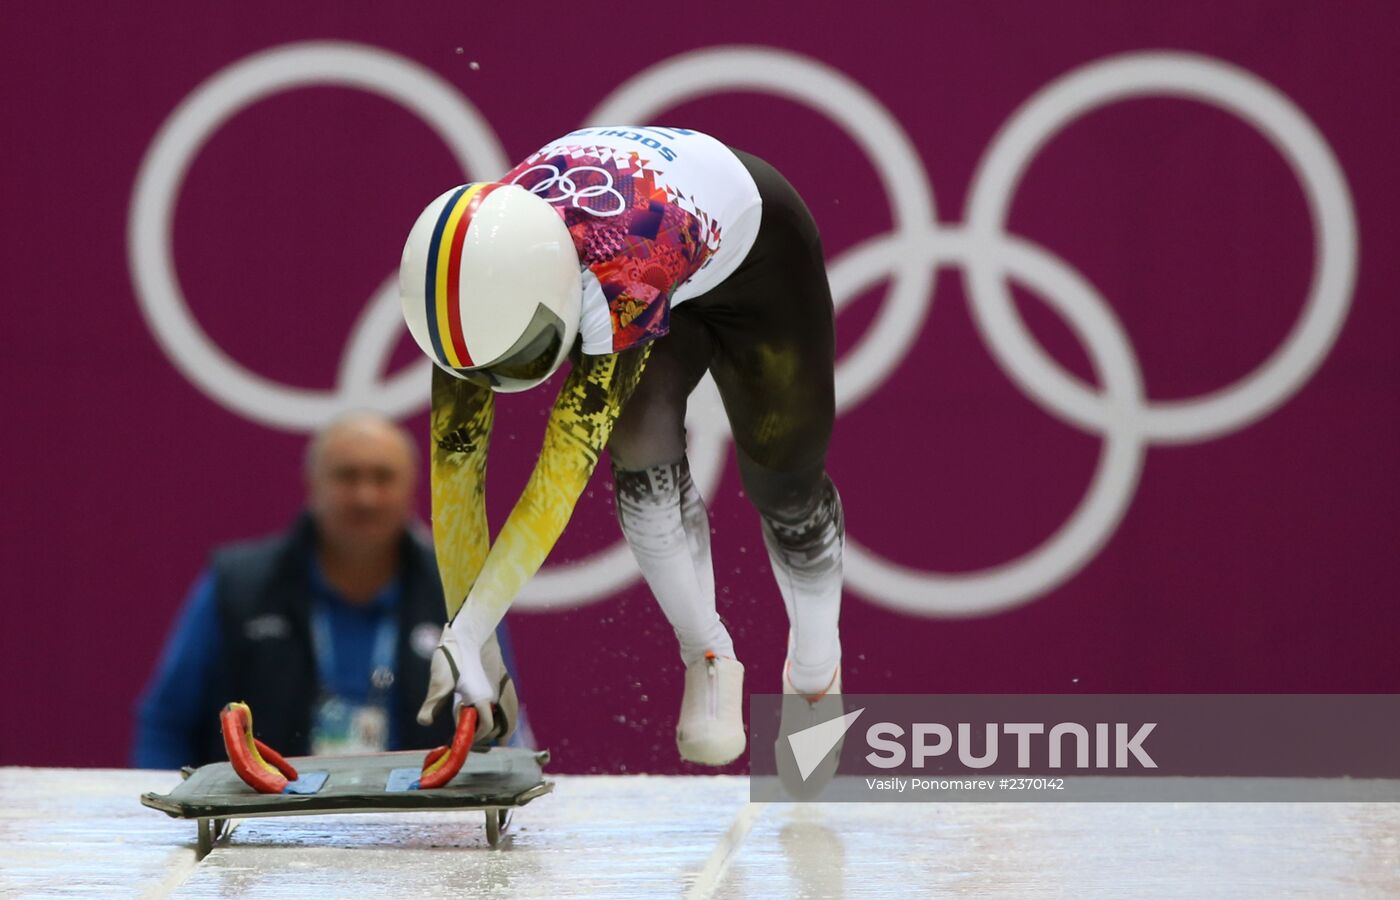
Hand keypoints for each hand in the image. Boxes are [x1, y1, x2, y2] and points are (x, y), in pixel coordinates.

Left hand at [416, 622, 518, 746]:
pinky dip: (506, 713)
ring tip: (492, 736)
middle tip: (472, 740)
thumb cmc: (454, 654)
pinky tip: (492, 711)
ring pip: (509, 714)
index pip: (486, 727)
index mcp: (483, 698)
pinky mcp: (502, 679)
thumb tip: (423, 722)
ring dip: (501, 726)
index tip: (461, 739)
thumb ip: (432, 702)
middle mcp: (496, 695)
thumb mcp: (440, 678)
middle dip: (488, 735)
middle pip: (500, 725)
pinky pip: (509, 701)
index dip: (475, 737)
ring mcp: (502, 686)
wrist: (470, 629)